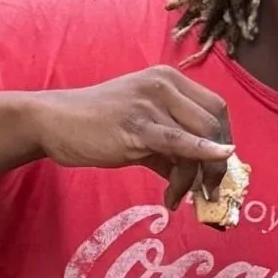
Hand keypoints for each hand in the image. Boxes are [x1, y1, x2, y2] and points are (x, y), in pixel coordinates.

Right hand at [27, 67, 232, 208]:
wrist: (52, 122)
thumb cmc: (97, 124)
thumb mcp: (142, 128)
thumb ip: (173, 148)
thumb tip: (201, 178)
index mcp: (170, 79)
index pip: (216, 109)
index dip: (224, 140)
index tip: (218, 169)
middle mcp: (165, 85)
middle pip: (214, 123)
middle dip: (218, 162)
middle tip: (207, 190)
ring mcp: (151, 102)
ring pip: (198, 139)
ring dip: (196, 176)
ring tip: (180, 197)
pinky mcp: (136, 125)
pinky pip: (177, 143)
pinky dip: (195, 163)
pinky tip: (192, 188)